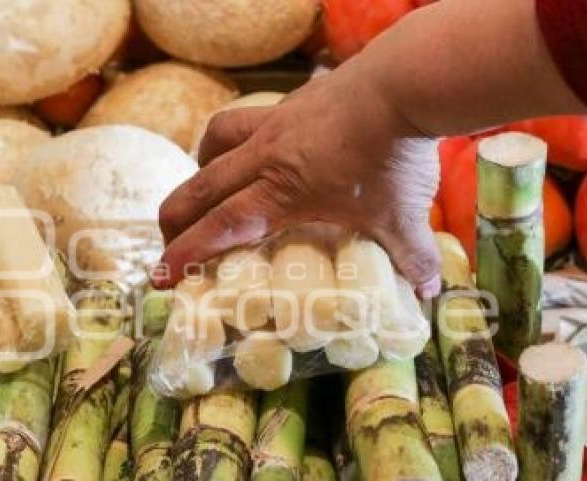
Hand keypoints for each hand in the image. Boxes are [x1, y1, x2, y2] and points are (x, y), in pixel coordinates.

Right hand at [156, 66, 441, 297]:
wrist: (404, 83)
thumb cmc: (394, 156)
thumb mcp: (403, 216)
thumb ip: (412, 256)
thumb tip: (427, 291)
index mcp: (280, 192)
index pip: (219, 228)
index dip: (185, 254)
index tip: (160, 276)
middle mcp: (264, 157)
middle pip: (199, 187)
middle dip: (175, 218)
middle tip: (169, 240)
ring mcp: (274, 123)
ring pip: (215, 141)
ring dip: (202, 168)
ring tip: (208, 187)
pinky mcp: (291, 101)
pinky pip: (247, 120)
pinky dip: (238, 138)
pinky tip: (258, 148)